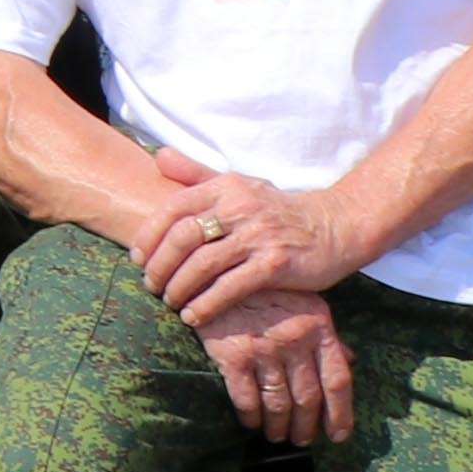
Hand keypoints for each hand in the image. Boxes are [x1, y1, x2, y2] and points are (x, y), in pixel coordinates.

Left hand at [136, 149, 348, 326]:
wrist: (335, 227)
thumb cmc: (279, 210)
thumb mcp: (240, 185)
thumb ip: (198, 174)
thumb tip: (158, 156)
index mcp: (226, 187)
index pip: (174, 208)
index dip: (149, 235)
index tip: (137, 258)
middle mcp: (240, 207)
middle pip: (183, 237)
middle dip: (160, 266)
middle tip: (151, 285)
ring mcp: (258, 235)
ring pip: (203, 264)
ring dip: (179, 288)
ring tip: (169, 302)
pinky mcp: (275, 264)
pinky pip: (230, 287)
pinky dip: (206, 304)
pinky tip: (194, 315)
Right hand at [195, 287, 354, 445]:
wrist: (216, 272)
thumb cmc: (265, 289)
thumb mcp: (303, 302)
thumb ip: (326, 334)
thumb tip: (350, 359)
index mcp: (318, 326)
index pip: (338, 380)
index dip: (341, 414)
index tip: (338, 435)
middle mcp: (295, 339)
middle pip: (308, 398)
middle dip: (306, 426)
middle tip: (301, 439)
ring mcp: (264, 349)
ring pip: (279, 404)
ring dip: (278, 427)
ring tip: (277, 435)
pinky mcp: (233, 356)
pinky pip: (247, 400)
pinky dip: (251, 418)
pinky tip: (251, 423)